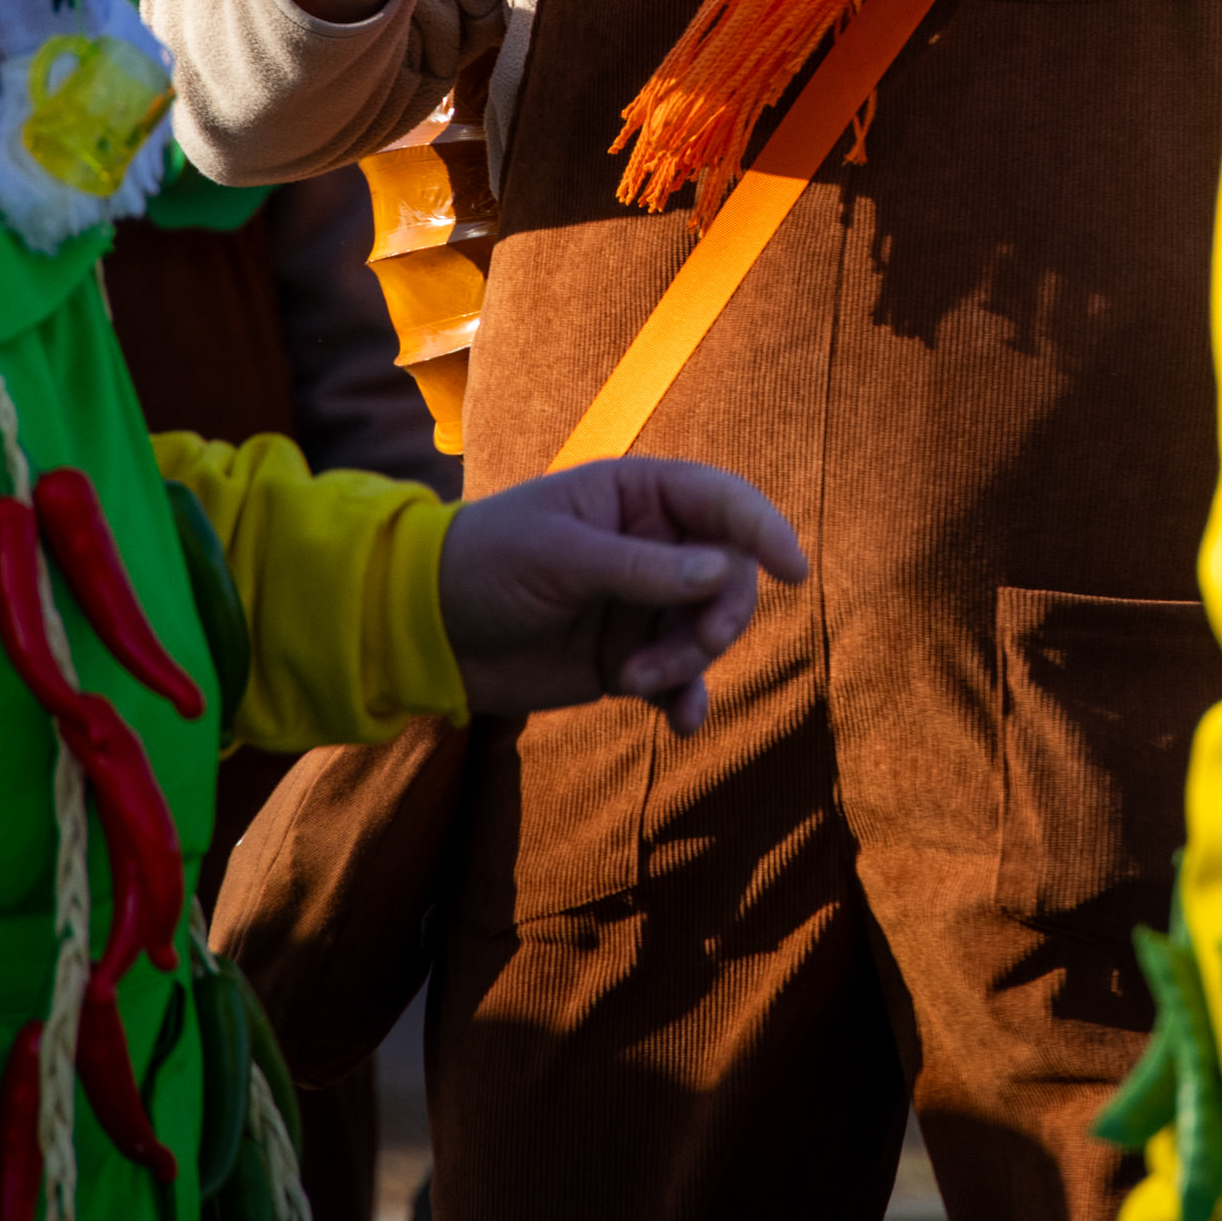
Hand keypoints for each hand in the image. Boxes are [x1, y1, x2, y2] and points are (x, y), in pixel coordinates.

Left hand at [436, 459, 807, 733]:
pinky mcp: (628, 657)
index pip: (720, 501)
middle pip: (728, 575)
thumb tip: (725, 570)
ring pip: (708, 631)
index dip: (763, 528)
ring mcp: (642, 604)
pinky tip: (682, 724)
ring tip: (638, 681)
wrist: (428, 631)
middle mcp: (652, 546)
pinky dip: (687, 698)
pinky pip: (681, 678)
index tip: (793, 569)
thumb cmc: (487, 565)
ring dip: (690, 662)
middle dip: (718, 618)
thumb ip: (643, 568)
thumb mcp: (561, 558)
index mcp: (635, 496)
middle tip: (682, 653)